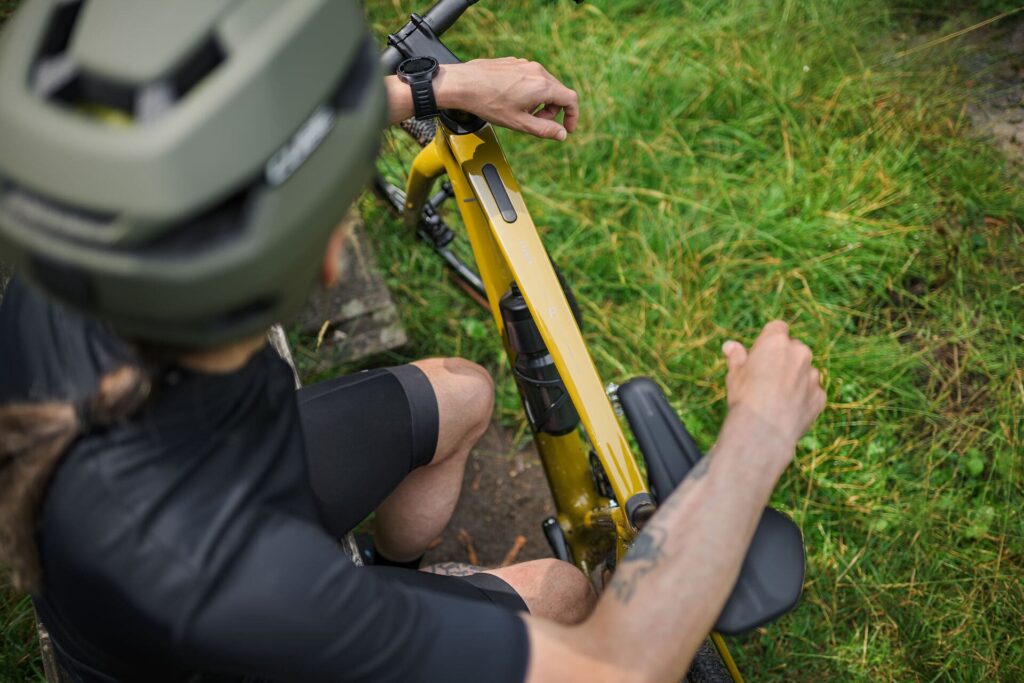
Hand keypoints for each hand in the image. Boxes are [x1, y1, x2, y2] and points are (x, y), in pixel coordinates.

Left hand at [434, 58, 578, 140]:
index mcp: (542, 85)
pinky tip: (510, 100)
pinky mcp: (514, 62)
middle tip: (535, 123)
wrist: (464, 84)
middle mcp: (537, 71)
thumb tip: (562, 134)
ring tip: (520, 112)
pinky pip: (530, 78)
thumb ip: (544, 130)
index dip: (572, 116)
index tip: (567, 128)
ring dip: (540, 102)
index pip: (571, 99)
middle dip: (552, 111)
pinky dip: (528, 92)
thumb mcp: (520, 123)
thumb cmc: (489, 104)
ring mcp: (525, 64)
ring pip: (543, 85)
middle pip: (557, 92)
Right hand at [721, 321, 824, 456]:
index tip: (761, 353)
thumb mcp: (734, 375)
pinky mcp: (820, 396)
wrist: (764, 431)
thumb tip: (730, 345)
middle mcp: (799, 353)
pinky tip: (787, 411)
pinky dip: (803, 398)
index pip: (778, 327)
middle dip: (784, 358)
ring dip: (795, 378)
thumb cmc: (746, 398)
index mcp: (776, 342)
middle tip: (767, 377)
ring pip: (805, 371)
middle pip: (794, 348)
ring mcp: (813, 375)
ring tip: (777, 398)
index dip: (769, 339)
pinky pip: (812, 392)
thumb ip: (736, 357)